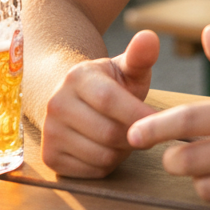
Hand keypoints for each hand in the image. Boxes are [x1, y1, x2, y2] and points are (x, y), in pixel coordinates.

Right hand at [40, 29, 159, 177]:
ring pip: (102, 156)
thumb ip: (140, 55)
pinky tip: (108, 147)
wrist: (74, 99)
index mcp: (77, 77)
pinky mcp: (50, 157)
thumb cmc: (109, 84)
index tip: (160, 120)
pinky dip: (108, 165)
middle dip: (134, 135)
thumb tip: (150, 37)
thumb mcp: (125, 67)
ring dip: (122, 152)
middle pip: (109, 133)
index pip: (110, 100)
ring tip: (124, 135)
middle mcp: (57, 104)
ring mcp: (49, 132)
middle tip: (143, 129)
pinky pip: (92, 172)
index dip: (138, 113)